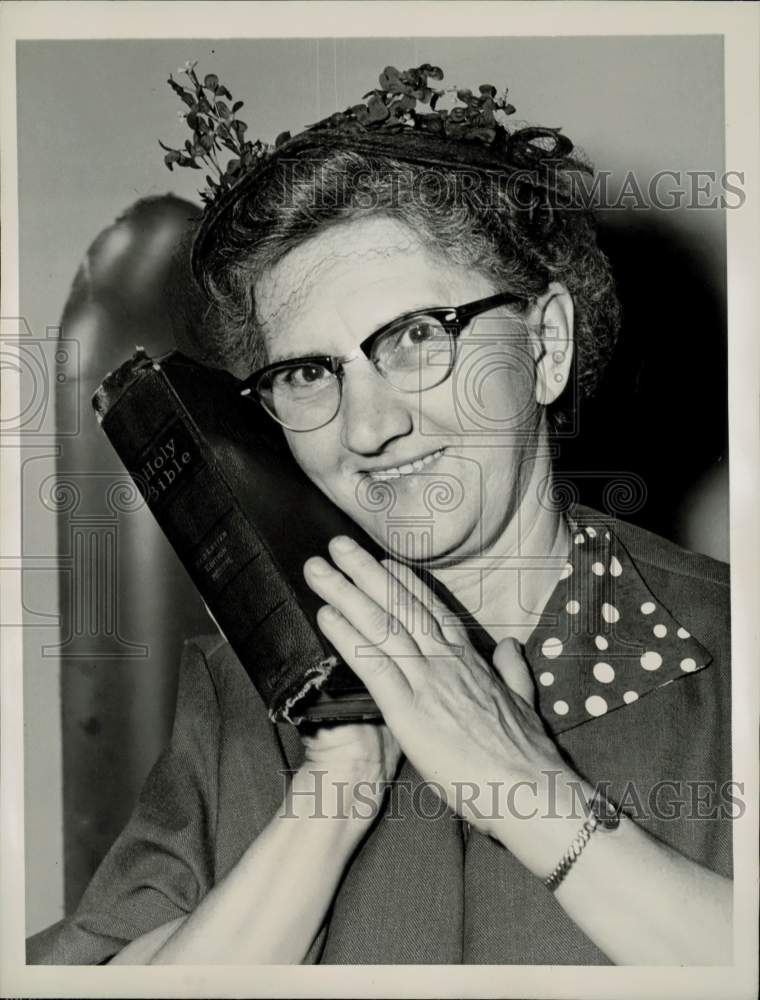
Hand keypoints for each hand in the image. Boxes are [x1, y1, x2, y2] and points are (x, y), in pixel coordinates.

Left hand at [304, 536, 577, 872]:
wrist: (533, 790)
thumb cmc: (527, 755)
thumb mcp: (525, 702)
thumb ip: (513, 671)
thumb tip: (510, 645)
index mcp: (470, 661)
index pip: (432, 611)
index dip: (404, 583)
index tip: (383, 560)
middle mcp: (446, 662)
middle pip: (399, 606)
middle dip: (365, 572)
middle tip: (337, 544)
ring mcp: (428, 682)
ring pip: (380, 626)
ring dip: (345, 593)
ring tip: (318, 569)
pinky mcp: (410, 710)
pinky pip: (372, 665)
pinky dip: (347, 637)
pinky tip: (326, 617)